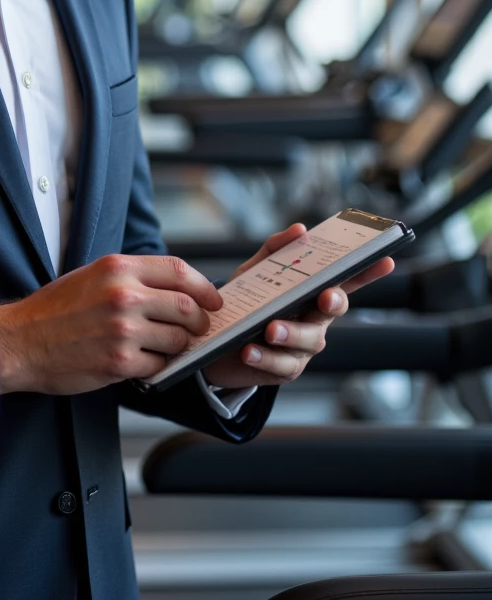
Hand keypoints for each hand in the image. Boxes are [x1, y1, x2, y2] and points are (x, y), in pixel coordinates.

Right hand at [0, 253, 222, 395]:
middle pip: (187, 307)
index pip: (179, 271)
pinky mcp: (119, 362)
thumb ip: (132, 278)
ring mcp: (123, 330)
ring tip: (163, 347)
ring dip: (179, 347)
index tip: (213, 300)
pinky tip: (142, 363)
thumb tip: (177, 289)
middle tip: (198, 329)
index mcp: (117, 268)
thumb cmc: (54, 310)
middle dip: (200, 321)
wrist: (20, 342)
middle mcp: (123, 295)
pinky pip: (159, 366)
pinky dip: (157, 367)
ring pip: (178, 340)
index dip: (203, 287)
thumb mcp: (92, 276)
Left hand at [205, 223, 395, 389]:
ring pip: (310, 341)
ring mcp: (303, 347)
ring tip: (270, 329)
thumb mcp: (254, 273)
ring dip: (291, 333)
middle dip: (334, 302)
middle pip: (334, 310)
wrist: (215, 344)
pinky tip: (249, 350)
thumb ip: (275, 250)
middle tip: (325, 296)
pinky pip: (282, 365)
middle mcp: (314, 320)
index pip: (344, 281)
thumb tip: (299, 230)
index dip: (367, 272)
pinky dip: (265, 357)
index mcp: (312, 294)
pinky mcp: (285, 369)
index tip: (384, 259)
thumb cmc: (244, 305)